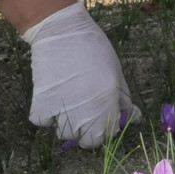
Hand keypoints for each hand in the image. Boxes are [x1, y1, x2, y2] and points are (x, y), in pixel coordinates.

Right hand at [21, 1, 138, 147]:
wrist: (62, 32)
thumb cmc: (94, 48)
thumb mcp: (116, 72)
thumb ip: (123, 99)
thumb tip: (133, 117)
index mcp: (107, 105)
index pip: (105, 136)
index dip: (103, 128)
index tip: (99, 116)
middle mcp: (86, 113)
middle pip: (85, 141)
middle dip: (85, 131)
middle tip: (82, 112)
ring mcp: (63, 111)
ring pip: (63, 133)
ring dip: (65, 123)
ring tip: (66, 102)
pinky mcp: (41, 105)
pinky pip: (42, 122)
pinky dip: (45, 114)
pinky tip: (51, 98)